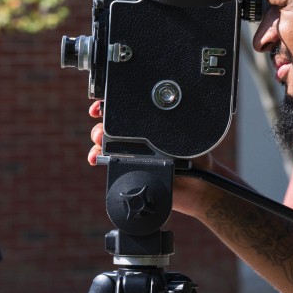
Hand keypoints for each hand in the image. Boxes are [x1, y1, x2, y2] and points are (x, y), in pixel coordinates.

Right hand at [86, 101, 231, 219]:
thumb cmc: (197, 159)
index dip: (111, 105)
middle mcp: (138, 138)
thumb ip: (175, 131)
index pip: (128, 111)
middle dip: (101, 121)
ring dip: (96, 138)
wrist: (197, 187)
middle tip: (101, 125)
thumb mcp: (189, 140)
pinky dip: (96, 157)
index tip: (102, 106)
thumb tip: (161, 122)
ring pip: (104, 141)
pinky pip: (106, 161)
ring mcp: (130, 153)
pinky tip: (95, 158)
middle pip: (112, 124)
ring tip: (99, 141)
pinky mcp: (125, 169)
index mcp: (151, 127)